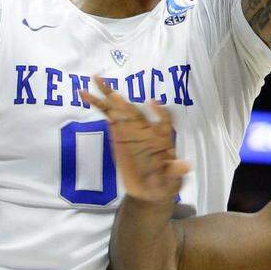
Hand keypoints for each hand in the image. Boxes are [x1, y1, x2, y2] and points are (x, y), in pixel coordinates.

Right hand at [82, 77, 190, 203]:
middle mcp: (147, 129)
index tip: (153, 104)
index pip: (165, 121)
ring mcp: (131, 128)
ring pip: (120, 109)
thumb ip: (175, 171)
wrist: (149, 190)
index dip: (160, 113)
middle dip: (125, 104)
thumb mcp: (172, 181)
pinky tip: (84, 94)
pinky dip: (97, 104)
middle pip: (137, 112)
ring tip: (96, 80)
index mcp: (163, 138)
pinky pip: (108, 114)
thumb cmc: (165, 183)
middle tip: (114, 96)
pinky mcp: (118, 131)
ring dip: (108, 95)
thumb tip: (186, 166)